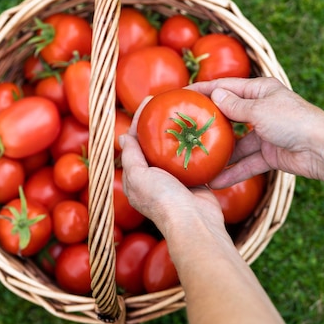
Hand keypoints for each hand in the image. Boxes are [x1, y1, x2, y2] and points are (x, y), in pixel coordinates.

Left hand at [119, 101, 225, 238]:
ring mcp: (175, 180)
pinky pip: (193, 159)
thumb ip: (131, 157)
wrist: (194, 223)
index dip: (139, 121)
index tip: (149, 101)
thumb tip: (123, 138)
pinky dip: (195, 145)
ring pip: (174, 150)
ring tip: (183, 112)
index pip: (134, 143)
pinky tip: (199, 130)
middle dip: (159, 124)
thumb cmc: (162, 201)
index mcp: (136, 179)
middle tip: (167, 103)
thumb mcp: (139, 177)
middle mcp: (154, 179)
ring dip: (177, 132)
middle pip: (154, 144)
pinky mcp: (195, 181)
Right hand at [188, 77, 323, 187]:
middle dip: (208, 124)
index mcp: (261, 90)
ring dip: (219, 154)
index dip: (203, 90)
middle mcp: (262, 109)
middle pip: (229, 116)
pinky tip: (216, 180)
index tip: (181, 94)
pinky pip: (247, 163)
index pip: (226, 88)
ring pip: (236, 143)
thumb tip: (215, 94)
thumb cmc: (294, 121)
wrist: (323, 150)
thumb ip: (234, 106)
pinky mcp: (270, 154)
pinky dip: (234, 171)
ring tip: (196, 159)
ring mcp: (265, 133)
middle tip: (183, 129)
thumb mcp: (259, 110)